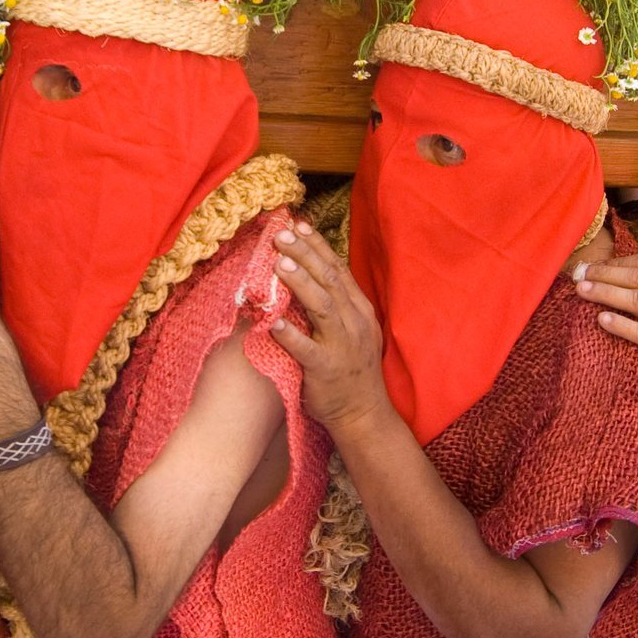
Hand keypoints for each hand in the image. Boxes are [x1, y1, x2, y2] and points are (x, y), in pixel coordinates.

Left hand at [267, 221, 389, 431]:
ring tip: (279, 264)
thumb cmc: (350, 369)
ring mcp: (342, 345)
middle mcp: (353, 322)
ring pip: (322, 306)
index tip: (298, 224)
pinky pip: (307, 350)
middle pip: (328, 279)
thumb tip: (307, 273)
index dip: (317, 245)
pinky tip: (273, 322)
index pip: (337, 269)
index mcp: (359, 309)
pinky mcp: (327, 369)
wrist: (364, 413)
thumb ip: (335, 303)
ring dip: (300, 283)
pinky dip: (291, 335)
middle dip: (304, 254)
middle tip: (280, 235)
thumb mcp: (352, 329)